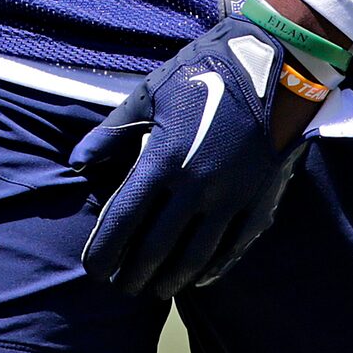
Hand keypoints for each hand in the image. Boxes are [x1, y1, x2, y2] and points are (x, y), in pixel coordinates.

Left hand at [71, 15, 318, 298]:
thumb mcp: (149, 94)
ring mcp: (232, 198)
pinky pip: (233, 248)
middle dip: (134, 273)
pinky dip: (212, 268)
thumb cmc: (203, 73)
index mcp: (164, 159)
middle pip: (157, 248)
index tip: (93, 269)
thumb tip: (76, 162)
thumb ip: (111, 133)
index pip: (124, 220)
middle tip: (122, 286)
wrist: (276, 63)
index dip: (105, 251)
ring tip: (155, 288)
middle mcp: (196, 187)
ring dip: (171, 279)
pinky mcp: (261, 201)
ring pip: (195, 257)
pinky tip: (199, 277)